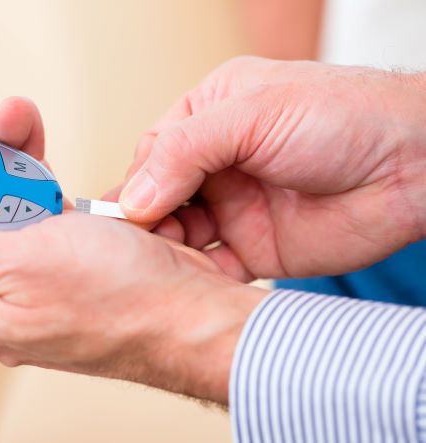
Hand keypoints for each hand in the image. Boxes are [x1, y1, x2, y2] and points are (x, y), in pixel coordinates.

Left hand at [0, 91, 267, 404]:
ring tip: (23, 120)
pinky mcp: (70, 263)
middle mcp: (2, 297)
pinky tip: (43, 155)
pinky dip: (39, 179)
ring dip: (8, 160)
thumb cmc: (121, 298)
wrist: (193, 311)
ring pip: (5, 209)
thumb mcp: (25, 267)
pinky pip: (40, 214)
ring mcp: (38, 279)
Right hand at [113, 57, 425, 279]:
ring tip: (154, 269)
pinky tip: (183, 285)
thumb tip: (134, 198)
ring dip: (166, 253)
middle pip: (159, 197)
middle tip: (130, 250)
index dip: (136, 184)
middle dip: (145, 223)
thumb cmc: (344, 117)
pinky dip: (195, 277)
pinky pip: (211, 266)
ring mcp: (233, 206)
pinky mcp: (253, 247)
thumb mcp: (252, 114)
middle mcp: (216, 162)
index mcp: (209, 116)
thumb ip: (186, 150)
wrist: (411, 167)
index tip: (123, 213)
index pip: (152, 152)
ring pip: (179, 234)